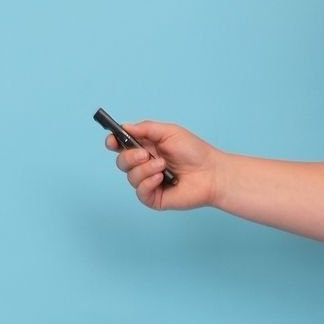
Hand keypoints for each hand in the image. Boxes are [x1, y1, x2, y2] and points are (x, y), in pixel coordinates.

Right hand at [105, 119, 221, 211]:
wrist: (211, 172)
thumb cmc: (194, 151)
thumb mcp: (169, 132)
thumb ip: (146, 128)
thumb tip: (125, 126)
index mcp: (146, 148)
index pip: (121, 146)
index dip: (113, 142)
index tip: (112, 140)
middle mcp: (144, 165)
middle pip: (121, 162)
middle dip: (129, 157)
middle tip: (145, 154)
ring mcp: (149, 182)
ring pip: (130, 177)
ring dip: (145, 169)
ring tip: (163, 166)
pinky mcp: (154, 197)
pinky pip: (140, 192)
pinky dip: (148, 182)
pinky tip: (161, 178)